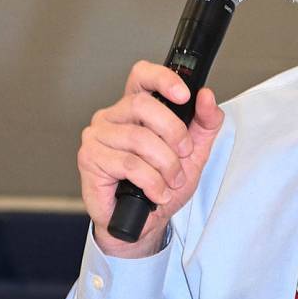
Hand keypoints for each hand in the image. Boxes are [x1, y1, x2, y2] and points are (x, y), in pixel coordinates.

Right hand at [77, 60, 223, 257]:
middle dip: (174, 133)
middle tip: (184, 155)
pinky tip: (156, 192)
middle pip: (144, 105)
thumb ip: (205, 124)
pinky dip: (151, 181)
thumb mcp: (193, 153)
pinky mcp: (89, 158)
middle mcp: (113, 117)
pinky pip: (129, 164)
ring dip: (165, 165)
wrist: (144, 222)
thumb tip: (207, 97)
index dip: (162, 78)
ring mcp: (98, 136)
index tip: (185, 95)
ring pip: (139, 139)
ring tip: (171, 181)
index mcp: (135, 108)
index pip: (142, 76)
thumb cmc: (162, 185)